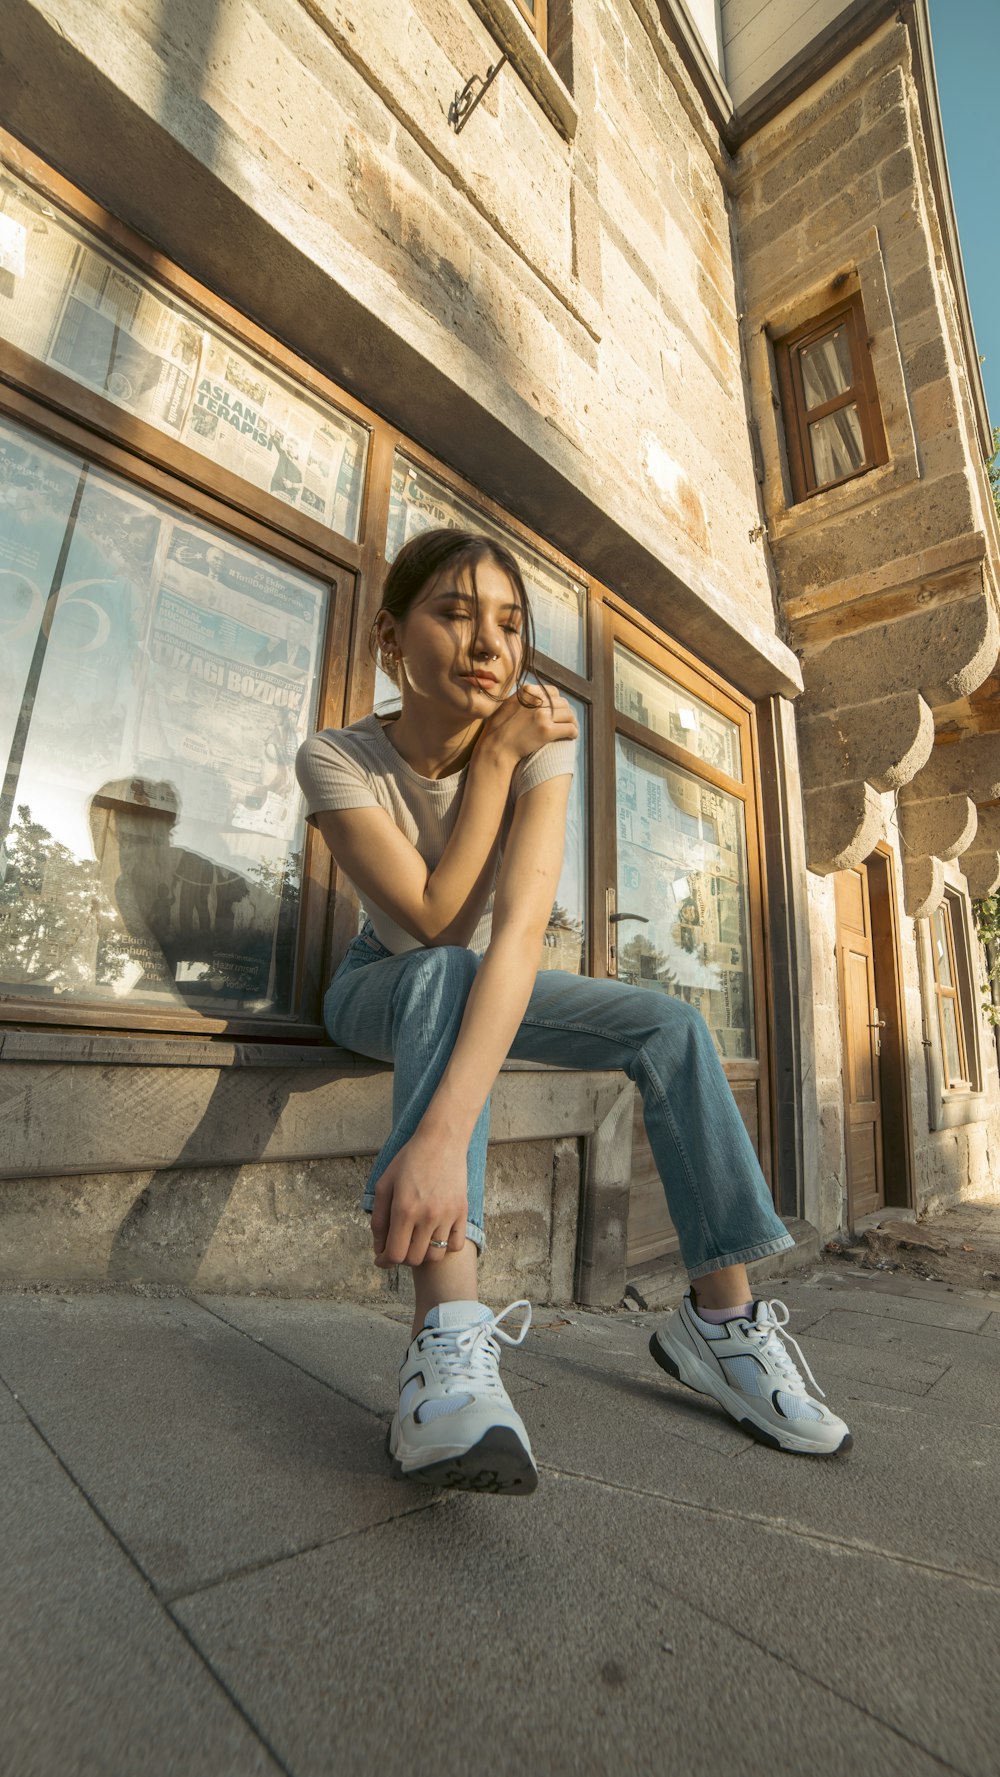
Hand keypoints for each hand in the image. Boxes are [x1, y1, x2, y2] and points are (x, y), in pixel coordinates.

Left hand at [371, 1128, 468, 1267]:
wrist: (441, 1141)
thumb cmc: (409, 1160)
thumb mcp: (384, 1185)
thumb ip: (379, 1219)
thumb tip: (379, 1248)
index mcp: (404, 1209)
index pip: (395, 1254)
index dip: (384, 1261)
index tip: (381, 1259)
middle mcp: (427, 1216)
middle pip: (414, 1259)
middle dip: (401, 1257)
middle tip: (398, 1245)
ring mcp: (447, 1215)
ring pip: (435, 1256)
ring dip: (422, 1254)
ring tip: (416, 1241)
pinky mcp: (462, 1212)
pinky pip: (455, 1245)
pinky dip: (444, 1247)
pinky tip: (435, 1235)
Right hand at [477, 681, 578, 764]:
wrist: (496, 747)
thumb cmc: (498, 729)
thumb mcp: (508, 705)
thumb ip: (523, 699)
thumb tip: (536, 696)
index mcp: (527, 691)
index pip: (553, 692)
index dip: (557, 702)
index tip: (557, 711)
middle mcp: (536, 700)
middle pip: (562, 703)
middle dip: (566, 713)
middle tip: (566, 722)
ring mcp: (542, 715)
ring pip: (568, 715)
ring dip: (571, 722)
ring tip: (570, 729)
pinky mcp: (547, 730)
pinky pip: (570, 728)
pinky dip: (573, 732)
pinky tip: (571, 736)